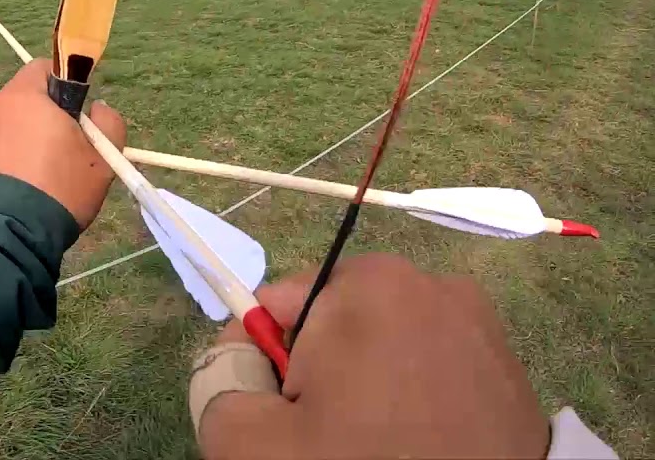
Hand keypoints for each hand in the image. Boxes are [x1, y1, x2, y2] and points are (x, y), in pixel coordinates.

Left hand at [0, 59, 125, 228]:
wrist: (12, 234)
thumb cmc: (61, 186)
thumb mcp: (103, 156)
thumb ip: (109, 121)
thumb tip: (98, 109)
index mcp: (23, 96)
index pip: (45, 68)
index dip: (67, 85)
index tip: (79, 114)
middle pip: (27, 100)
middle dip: (48, 116)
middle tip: (69, 149)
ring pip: (12, 126)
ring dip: (29, 139)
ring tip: (46, 174)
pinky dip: (12, 158)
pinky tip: (27, 185)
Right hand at [200, 254, 548, 459]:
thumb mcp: (252, 440)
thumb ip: (219, 383)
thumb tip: (237, 355)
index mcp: (368, 283)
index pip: (278, 307)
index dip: (268, 364)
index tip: (288, 414)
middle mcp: (429, 284)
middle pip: (332, 325)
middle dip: (319, 375)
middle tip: (329, 434)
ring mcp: (478, 323)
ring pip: (382, 347)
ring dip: (366, 387)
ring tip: (375, 441)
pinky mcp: (507, 366)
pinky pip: (431, 369)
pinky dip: (415, 399)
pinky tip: (417, 443)